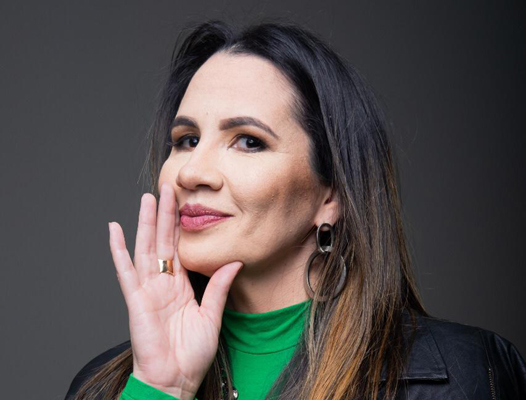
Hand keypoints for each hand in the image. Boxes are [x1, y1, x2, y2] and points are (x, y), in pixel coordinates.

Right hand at [108, 183, 242, 399]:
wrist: (176, 380)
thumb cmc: (192, 354)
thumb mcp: (212, 316)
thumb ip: (219, 287)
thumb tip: (234, 262)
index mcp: (180, 285)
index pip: (180, 248)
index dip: (181, 226)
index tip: (184, 203)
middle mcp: (163, 283)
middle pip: (163, 241)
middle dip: (165, 214)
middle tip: (167, 188)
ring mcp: (148, 289)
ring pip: (145, 248)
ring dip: (146, 223)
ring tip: (147, 199)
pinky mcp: (136, 300)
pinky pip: (125, 271)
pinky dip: (118, 250)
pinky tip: (114, 230)